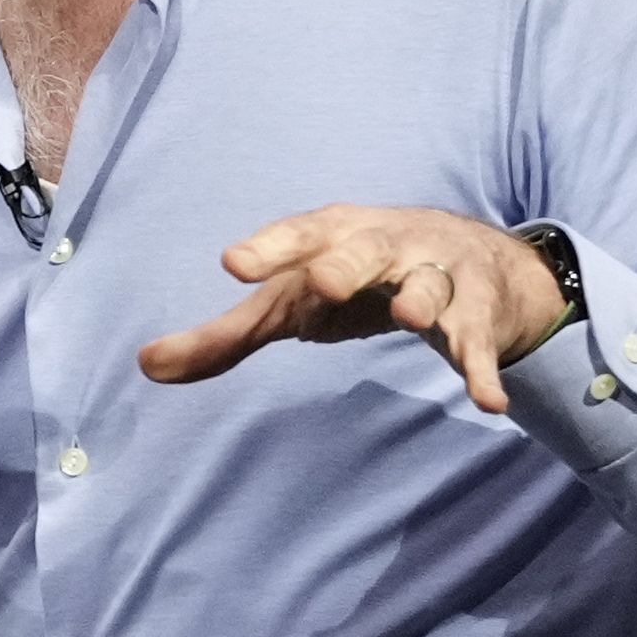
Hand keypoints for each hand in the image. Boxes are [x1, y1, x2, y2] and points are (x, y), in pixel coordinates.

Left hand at [137, 205, 575, 415]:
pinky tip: (489, 401)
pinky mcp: (477, 314)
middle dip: (345, 262)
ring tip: (409, 315)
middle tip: (323, 282)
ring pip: (431, 284)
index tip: (234, 266)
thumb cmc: (355, 278)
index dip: (267, 248)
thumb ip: (225, 336)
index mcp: (333, 236)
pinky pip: (478, 342)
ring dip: (421, 296)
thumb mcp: (292, 302)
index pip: (296, 236)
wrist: (472, 259)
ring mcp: (437, 274)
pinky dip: (483, 369)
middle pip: (365, 249)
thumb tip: (146, 366)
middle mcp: (387, 244)